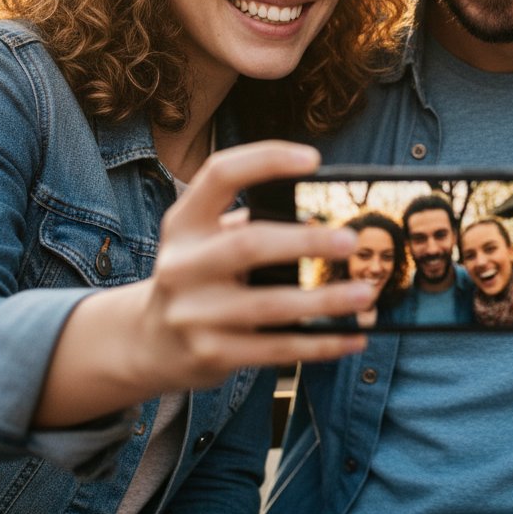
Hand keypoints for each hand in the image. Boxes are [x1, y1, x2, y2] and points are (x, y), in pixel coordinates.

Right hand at [35, 141, 371, 426]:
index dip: (266, 160)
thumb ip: (250, 224)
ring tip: (365, 293)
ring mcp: (193, 314)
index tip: (314, 159)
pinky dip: (321, 345)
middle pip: (248, 245)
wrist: (147, 342)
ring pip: (270, 307)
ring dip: (325, 300)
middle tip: (351, 242)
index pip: (220, 174)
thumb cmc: (198, 276)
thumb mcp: (204, 241)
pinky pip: (276, 350)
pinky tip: (352, 337)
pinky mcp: (210, 355)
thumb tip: (327, 220)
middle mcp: (182, 265)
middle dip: (305, 242)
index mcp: (184, 223)